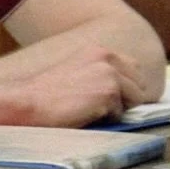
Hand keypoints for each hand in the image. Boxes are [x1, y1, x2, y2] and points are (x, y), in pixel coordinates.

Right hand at [18, 45, 139, 126]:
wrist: (28, 101)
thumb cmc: (47, 93)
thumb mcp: (77, 71)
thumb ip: (101, 72)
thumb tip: (126, 89)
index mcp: (98, 50)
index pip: (133, 68)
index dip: (126, 85)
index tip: (111, 96)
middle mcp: (107, 57)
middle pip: (140, 84)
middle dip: (128, 97)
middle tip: (102, 105)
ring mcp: (109, 74)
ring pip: (135, 99)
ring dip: (117, 108)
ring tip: (90, 108)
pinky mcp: (109, 92)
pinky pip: (121, 113)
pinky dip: (107, 118)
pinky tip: (85, 113)